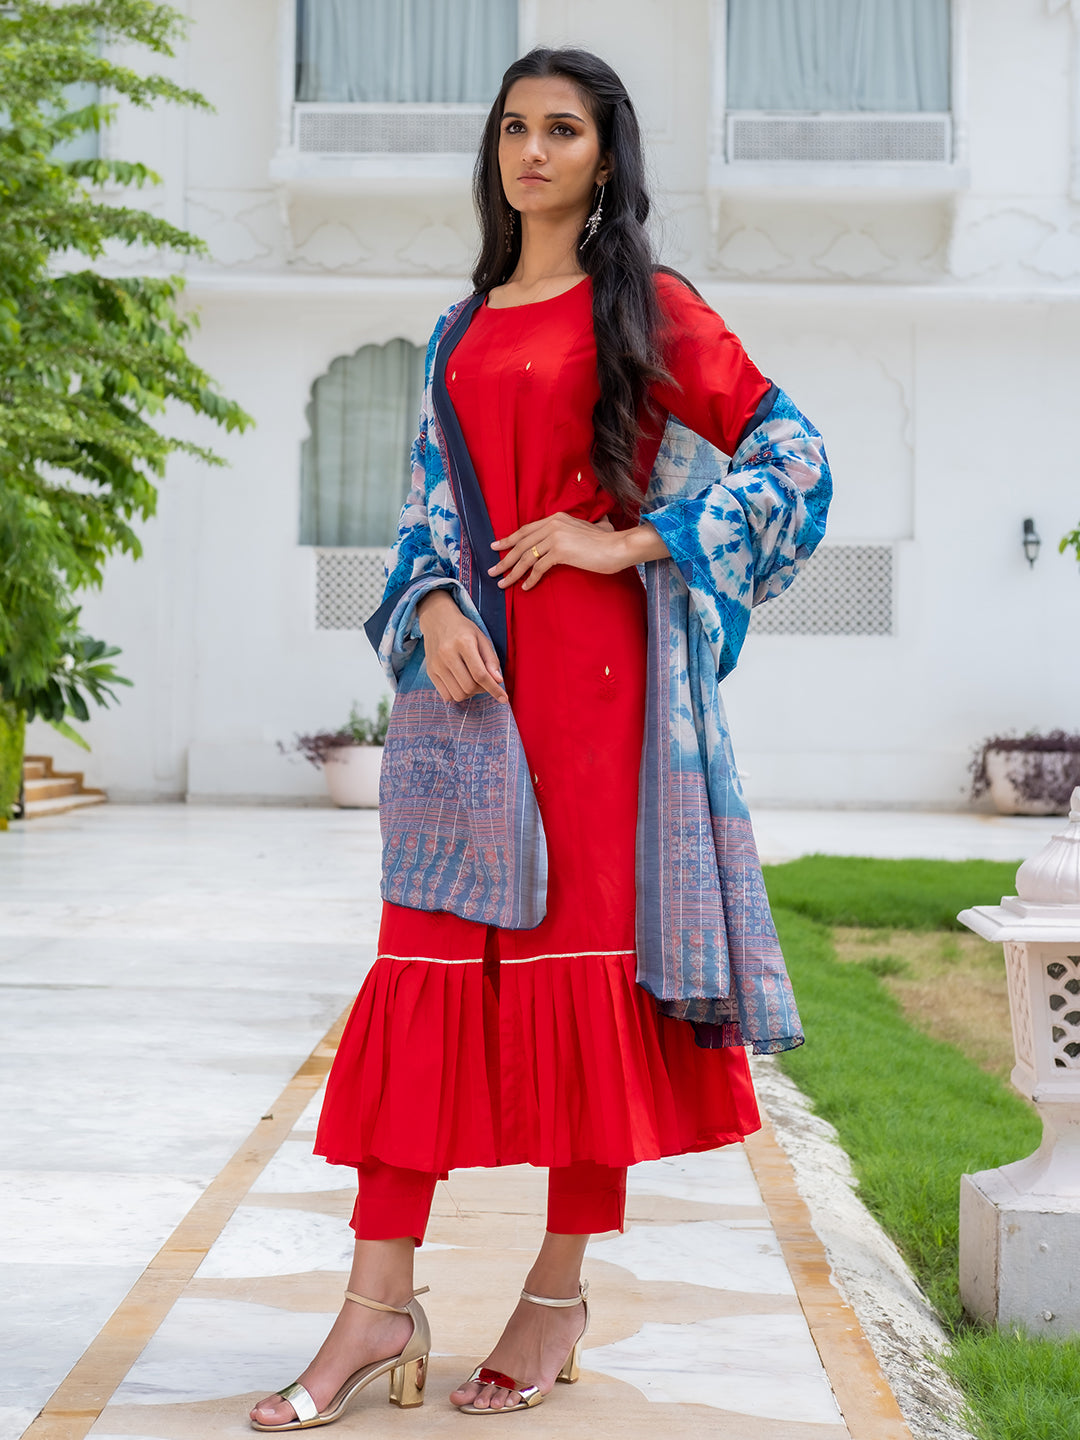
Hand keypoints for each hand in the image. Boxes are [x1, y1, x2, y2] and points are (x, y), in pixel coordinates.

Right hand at [416, 590, 506, 704]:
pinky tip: (461, 683)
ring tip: (473, 681)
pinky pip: (447, 695)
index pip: (480, 674)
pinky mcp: (430, 672)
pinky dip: (458, 694)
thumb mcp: (482, 639)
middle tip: (486, 682)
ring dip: (470, 693)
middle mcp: (447, 654)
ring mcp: (436, 664)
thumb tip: (498, 681)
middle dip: (482, 690)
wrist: (437, 620)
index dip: (494, 689)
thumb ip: (491, 660)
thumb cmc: (463, 630)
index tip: (503, 698)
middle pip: (469, 687)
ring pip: (458, 694)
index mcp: (463, 643)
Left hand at [488, 512, 618, 590]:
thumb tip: (568, 538)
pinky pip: (539, 568)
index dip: (509, 539)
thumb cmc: (605, 542)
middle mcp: (552, 525)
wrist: (618, 546)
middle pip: (521, 544)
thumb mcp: (584, 530)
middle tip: (492, 570)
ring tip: (502, 583)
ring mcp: (555, 537)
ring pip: (526, 557)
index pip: (526, 530)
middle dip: (504, 559)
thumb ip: (571, 531)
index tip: (496, 547)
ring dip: (512, 572)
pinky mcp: (560, 551)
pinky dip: (530, 579)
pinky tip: (525, 587)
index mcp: (555, 518)